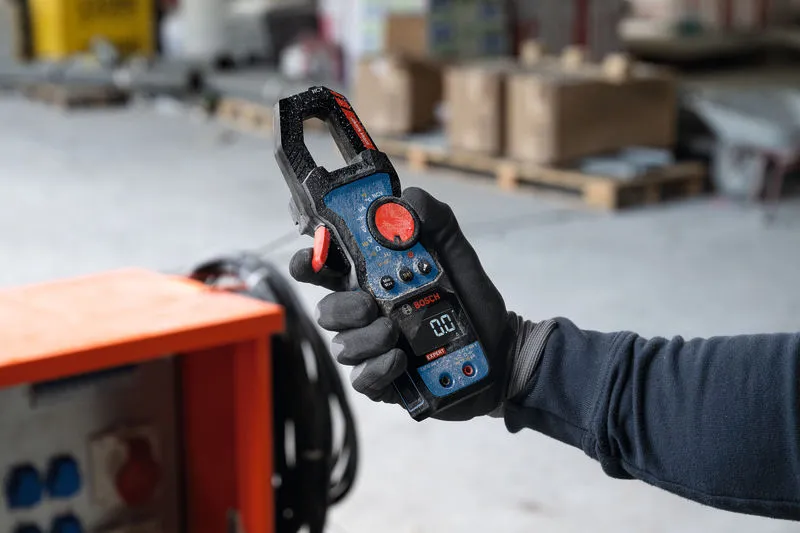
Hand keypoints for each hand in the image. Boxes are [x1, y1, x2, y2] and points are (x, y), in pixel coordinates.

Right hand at [290, 187, 516, 420]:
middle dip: (340, 306)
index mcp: (372, 279)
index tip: (312, 257)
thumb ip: (435, 220)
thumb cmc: (472, 300)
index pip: (326, 268)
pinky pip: (362, 379)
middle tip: (368, 304)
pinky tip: (400, 360)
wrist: (501, 349)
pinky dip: (377, 368)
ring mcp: (373, 348)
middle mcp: (366, 313)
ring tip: (395, 333)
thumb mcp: (457, 253)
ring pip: (342, 345)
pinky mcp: (385, 380)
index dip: (308, 261)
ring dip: (366, 338)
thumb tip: (407, 198)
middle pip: (326, 309)